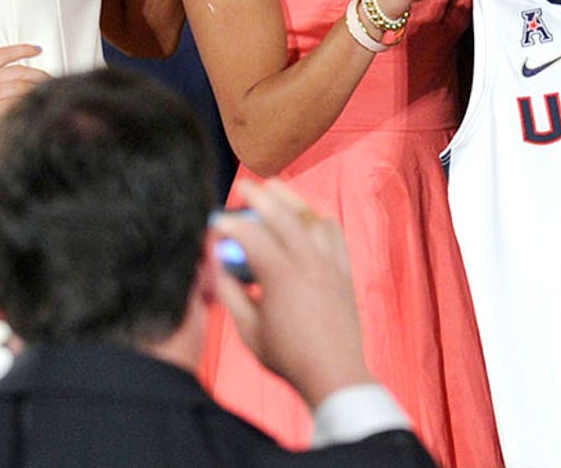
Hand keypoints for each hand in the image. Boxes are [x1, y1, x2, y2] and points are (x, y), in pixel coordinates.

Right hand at [0, 44, 48, 135]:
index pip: (5, 55)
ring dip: (39, 88)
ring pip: (21, 87)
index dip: (23, 50)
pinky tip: (36, 105)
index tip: (35, 48)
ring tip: (52, 90)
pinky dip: (27, 104)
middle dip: (40, 73)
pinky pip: (12, 105)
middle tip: (53, 76)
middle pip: (21, 71)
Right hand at [211, 180, 370, 405]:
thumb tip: (217, 267)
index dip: (231, 225)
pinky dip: (319, 219)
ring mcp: (330, 264)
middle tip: (244, 187)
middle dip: (261, 196)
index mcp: (281, 276)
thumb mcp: (248, 330)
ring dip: (292, 201)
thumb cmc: (287, 357)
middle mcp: (308, 262)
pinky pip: (335, 234)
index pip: (251, 236)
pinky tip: (308, 216)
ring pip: (312, 218)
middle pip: (284, 215)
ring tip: (276, 189)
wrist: (332, 372)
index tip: (216, 222)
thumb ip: (231, 293)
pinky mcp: (344, 270)